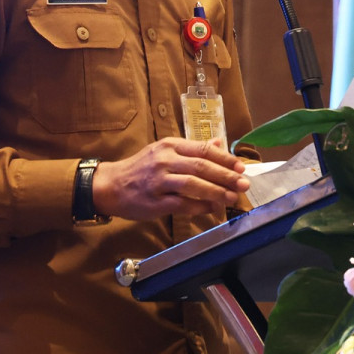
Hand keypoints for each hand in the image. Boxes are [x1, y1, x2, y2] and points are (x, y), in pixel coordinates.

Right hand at [92, 138, 249, 219]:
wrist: (110, 185)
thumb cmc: (141, 168)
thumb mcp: (165, 151)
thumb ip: (192, 149)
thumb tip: (220, 144)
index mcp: (170, 145)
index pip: (203, 149)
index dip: (225, 159)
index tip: (241, 167)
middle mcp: (165, 160)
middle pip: (201, 167)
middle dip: (226, 176)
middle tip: (244, 184)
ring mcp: (158, 182)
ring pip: (193, 185)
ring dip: (216, 192)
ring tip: (232, 197)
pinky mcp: (154, 202)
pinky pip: (182, 204)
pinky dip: (199, 207)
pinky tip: (211, 209)